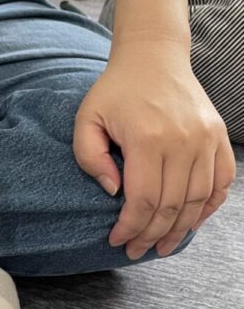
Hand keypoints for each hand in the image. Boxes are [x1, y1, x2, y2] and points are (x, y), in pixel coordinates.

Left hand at [73, 40, 235, 258]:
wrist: (153, 58)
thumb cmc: (115, 91)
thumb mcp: (87, 120)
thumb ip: (90, 158)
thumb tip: (114, 192)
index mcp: (147, 138)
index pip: (144, 199)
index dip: (131, 227)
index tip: (117, 240)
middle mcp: (183, 140)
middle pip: (171, 206)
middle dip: (151, 235)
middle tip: (135, 250)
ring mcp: (206, 139)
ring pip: (198, 200)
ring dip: (179, 229)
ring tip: (160, 245)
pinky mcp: (218, 137)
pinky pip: (221, 182)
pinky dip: (208, 207)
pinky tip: (190, 223)